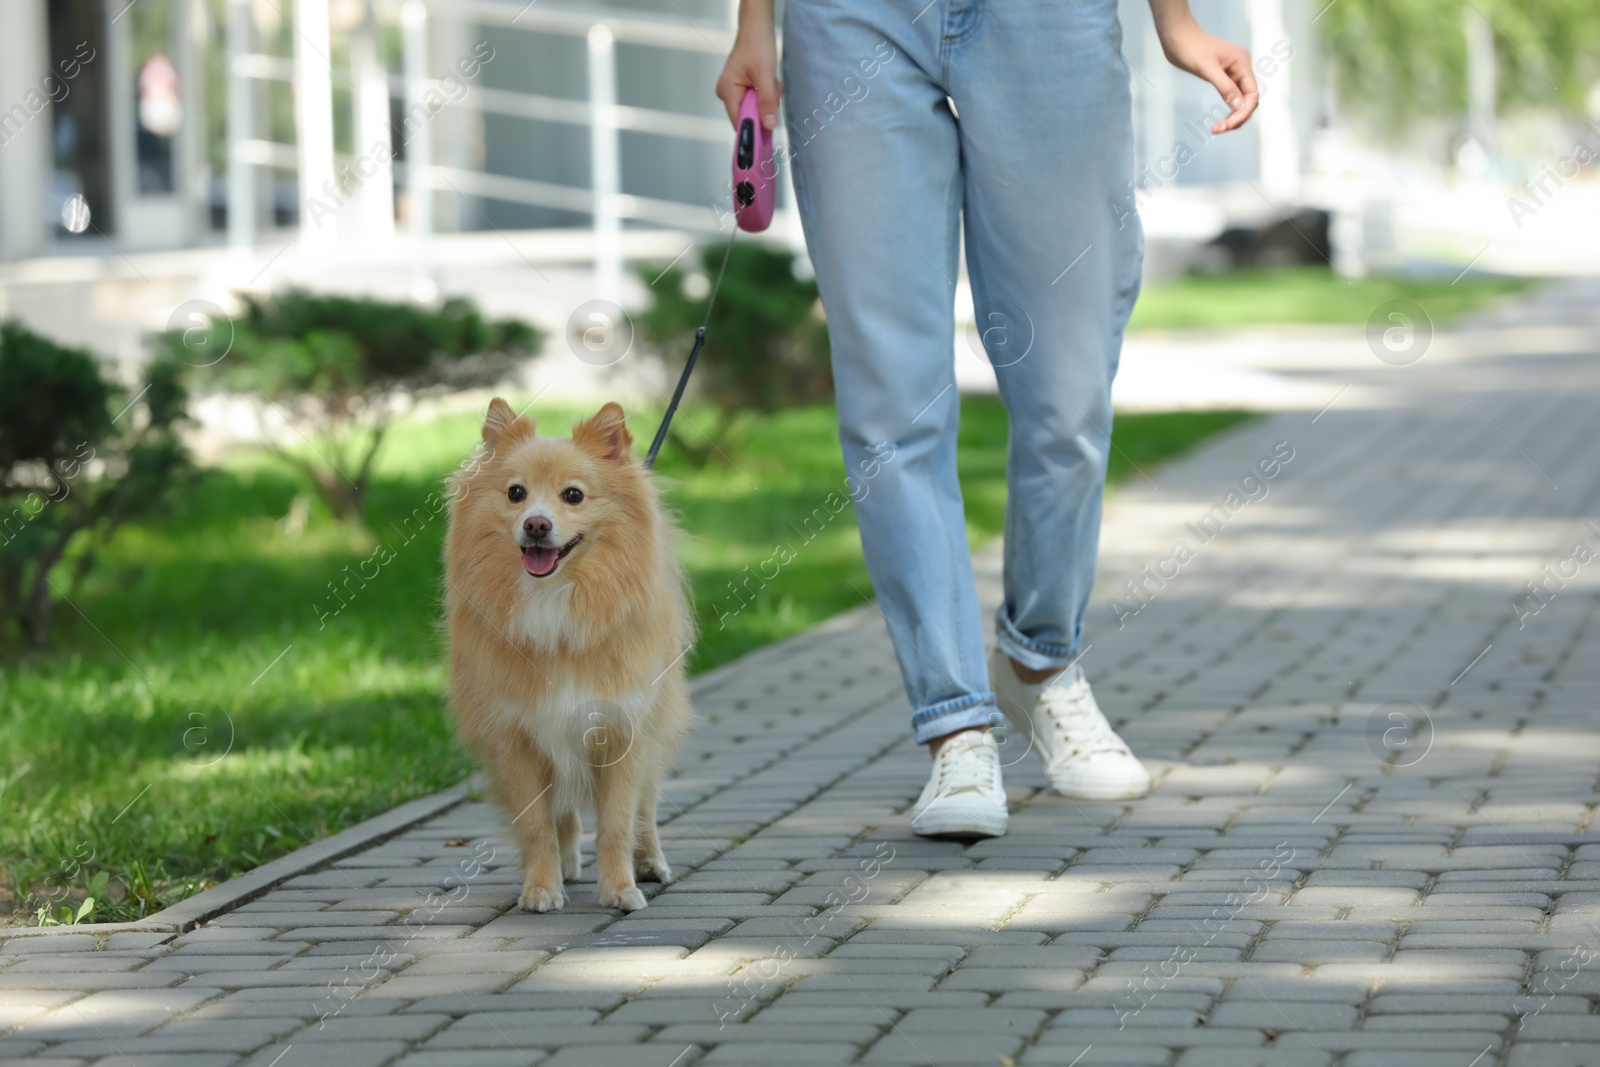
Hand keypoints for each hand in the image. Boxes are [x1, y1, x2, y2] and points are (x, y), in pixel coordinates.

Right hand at [715, 6, 780, 129]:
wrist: (757, 27)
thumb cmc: (757, 44)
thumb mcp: (765, 76)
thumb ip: (767, 102)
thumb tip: (769, 125)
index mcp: (727, 91)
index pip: (739, 122)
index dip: (753, 130)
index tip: (768, 136)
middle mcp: (726, 93)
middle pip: (749, 115)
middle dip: (765, 106)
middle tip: (772, 89)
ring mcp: (734, 91)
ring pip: (755, 108)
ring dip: (768, 98)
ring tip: (771, 80)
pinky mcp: (741, 88)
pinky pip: (757, 100)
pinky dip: (766, 93)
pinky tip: (769, 80)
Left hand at [1151, 9, 1257, 133]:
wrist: (1177, 37)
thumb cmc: (1190, 48)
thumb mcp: (1206, 68)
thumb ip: (1224, 87)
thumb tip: (1239, 107)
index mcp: (1242, 62)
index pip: (1252, 94)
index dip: (1243, 112)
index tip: (1228, 125)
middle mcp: (1241, 68)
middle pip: (1248, 100)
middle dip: (1237, 117)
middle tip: (1218, 130)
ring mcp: (1233, 73)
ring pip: (1241, 101)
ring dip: (1233, 117)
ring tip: (1216, 129)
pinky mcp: (1223, 77)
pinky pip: (1231, 98)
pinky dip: (1227, 111)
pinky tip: (1218, 122)